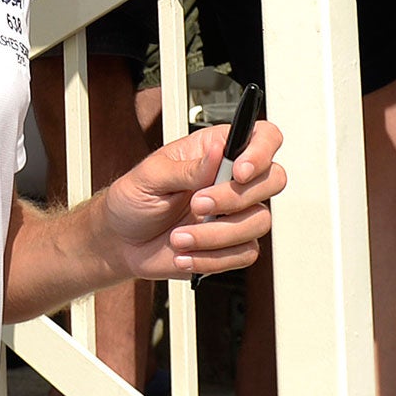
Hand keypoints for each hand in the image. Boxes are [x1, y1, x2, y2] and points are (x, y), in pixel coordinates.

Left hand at [100, 120, 284, 281]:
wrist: (122, 241)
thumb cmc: (134, 199)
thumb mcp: (150, 176)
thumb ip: (188, 167)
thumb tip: (218, 151)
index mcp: (215, 150)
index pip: (262, 137)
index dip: (261, 151)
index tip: (239, 170)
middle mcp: (231, 179)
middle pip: (273, 179)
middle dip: (235, 197)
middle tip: (197, 204)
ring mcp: (235, 213)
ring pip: (259, 221)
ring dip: (216, 234)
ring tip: (179, 237)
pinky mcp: (233, 245)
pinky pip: (244, 253)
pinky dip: (212, 257)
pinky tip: (185, 254)